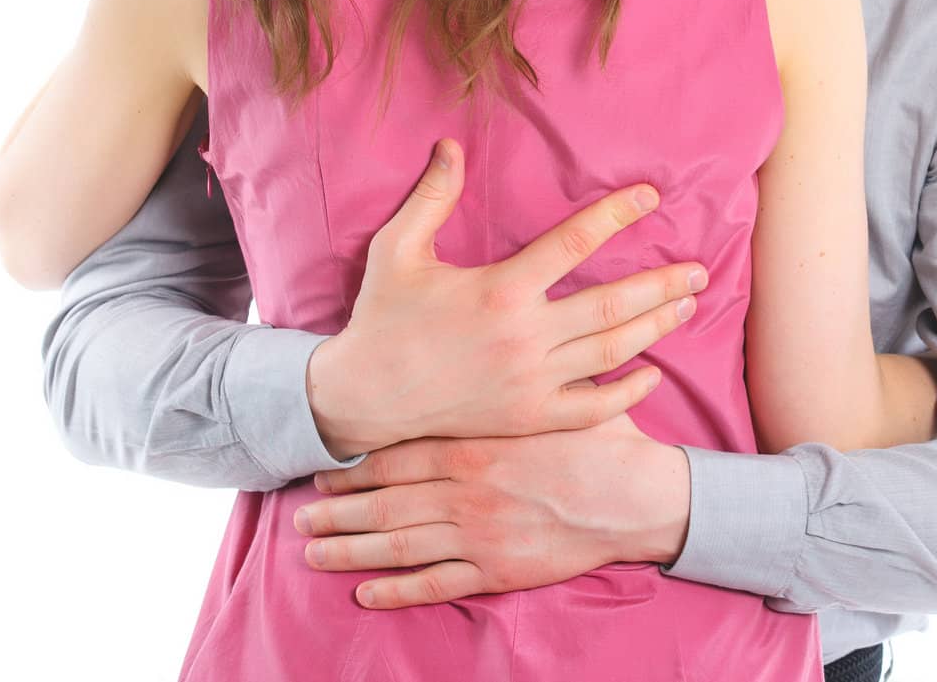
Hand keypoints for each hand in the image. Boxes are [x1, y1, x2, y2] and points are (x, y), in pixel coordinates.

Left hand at [292, 412, 692, 607]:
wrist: (635, 495)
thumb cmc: (594, 439)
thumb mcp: (545, 395)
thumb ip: (506, 383)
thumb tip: (486, 344)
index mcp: (472, 444)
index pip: (398, 455)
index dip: (356, 463)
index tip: (324, 465)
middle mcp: (464, 491)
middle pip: (385, 502)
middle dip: (338, 508)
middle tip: (301, 511)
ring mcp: (477, 534)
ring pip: (398, 545)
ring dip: (351, 548)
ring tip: (313, 549)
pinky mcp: (496, 569)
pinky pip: (434, 583)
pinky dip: (395, 589)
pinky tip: (365, 592)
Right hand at [307, 139, 706, 454]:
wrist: (364, 399)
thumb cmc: (381, 318)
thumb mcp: (397, 249)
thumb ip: (432, 196)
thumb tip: (451, 144)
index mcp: (500, 289)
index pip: (575, 242)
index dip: (617, 214)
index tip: (650, 198)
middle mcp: (524, 337)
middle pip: (612, 303)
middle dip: (662, 283)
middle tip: (699, 268)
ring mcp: (530, 383)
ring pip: (611, 351)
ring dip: (656, 326)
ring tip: (687, 305)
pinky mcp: (528, 418)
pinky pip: (592, 409)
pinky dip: (628, 392)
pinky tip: (652, 374)